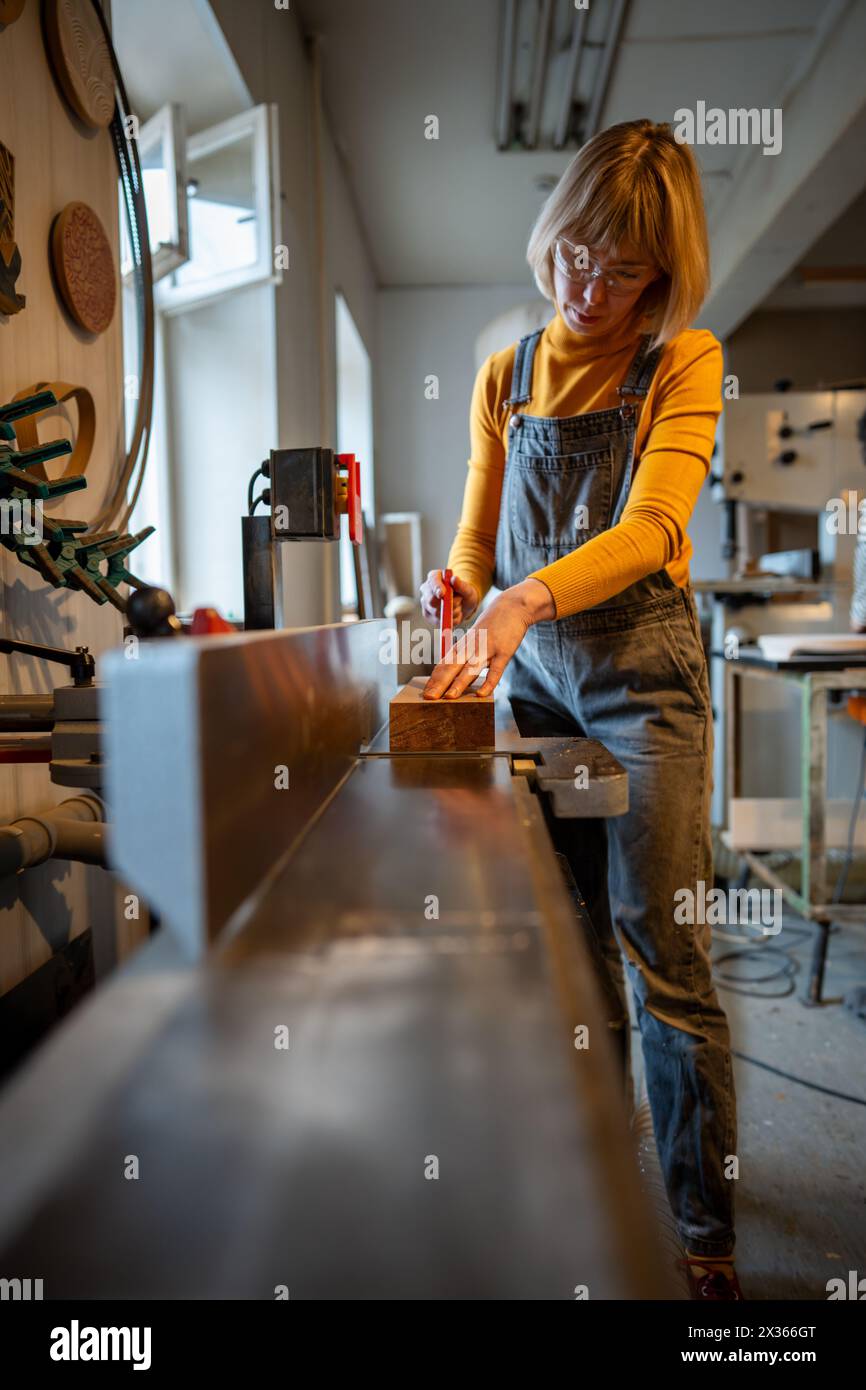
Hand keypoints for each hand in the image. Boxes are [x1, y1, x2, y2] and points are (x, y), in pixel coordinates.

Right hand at [420, 568, 478, 624]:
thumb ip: (461, 585)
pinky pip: (440, 621)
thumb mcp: (467, 589)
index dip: (437, 587)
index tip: (442, 593)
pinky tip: (453, 614)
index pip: (433, 580)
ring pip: (437, 612)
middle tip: (459, 601)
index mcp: (434, 577)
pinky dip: (451, 619)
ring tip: (457, 606)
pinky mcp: (428, 616)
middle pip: (430, 600)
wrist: (464, 604)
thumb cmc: (464, 593)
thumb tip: (454, 579)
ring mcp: (425, 603)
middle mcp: (426, 589)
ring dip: (452, 611)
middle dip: (448, 604)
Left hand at [423, 578, 554, 699]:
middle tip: (428, 698)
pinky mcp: (504, 652)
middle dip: (440, 684)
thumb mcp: (474, 637)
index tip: (426, 692)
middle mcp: (471, 648)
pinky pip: (495, 670)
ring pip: (471, 669)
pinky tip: (481, 694)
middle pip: (452, 667)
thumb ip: (465, 653)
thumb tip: (454, 672)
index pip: (444, 664)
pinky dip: (488, 682)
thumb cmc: (492, 624)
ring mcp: (487, 649)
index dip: (434, 679)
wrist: (512, 606)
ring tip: (449, 698)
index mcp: (463, 645)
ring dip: (459, 684)